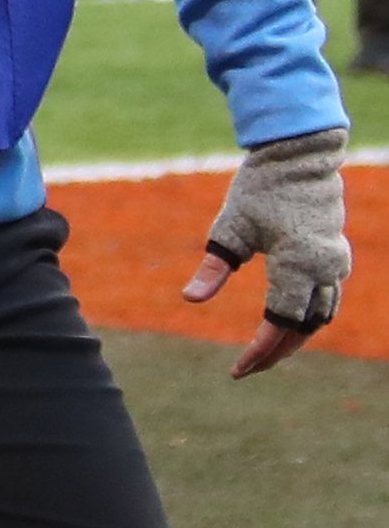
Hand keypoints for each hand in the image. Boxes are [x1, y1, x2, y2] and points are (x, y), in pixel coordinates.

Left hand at [181, 126, 350, 377]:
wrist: (298, 157)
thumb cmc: (259, 189)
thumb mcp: (229, 226)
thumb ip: (214, 268)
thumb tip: (190, 300)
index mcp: (297, 265)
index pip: (280, 324)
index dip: (259, 351)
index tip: (236, 370)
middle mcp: (324, 270)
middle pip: (303, 329)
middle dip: (276, 352)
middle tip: (246, 368)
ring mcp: (336, 264)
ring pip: (320, 317)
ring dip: (294, 337)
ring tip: (264, 352)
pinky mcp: (337, 256)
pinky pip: (327, 299)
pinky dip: (307, 317)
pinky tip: (284, 323)